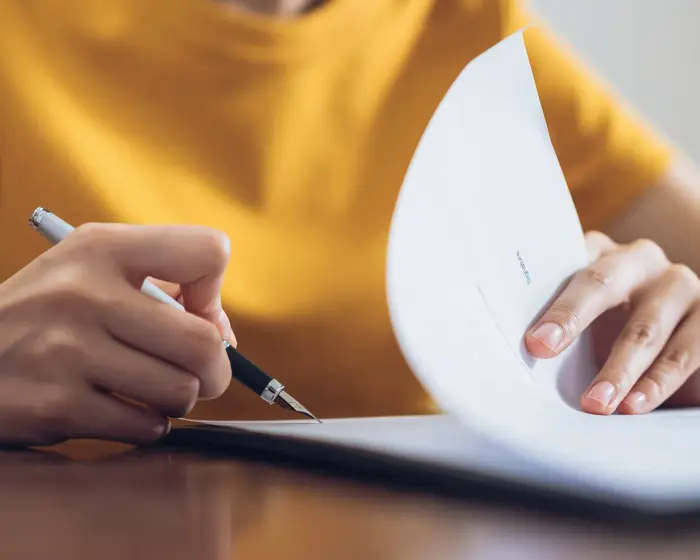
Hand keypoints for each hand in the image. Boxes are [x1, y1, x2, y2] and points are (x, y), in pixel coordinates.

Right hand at [0, 223, 234, 444]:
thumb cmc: (46, 315)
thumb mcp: (90, 271)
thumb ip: (165, 287)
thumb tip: (224, 333)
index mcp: (100, 248)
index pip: (207, 251)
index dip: (213, 291)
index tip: (195, 312)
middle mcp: (83, 293)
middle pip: (204, 342)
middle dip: (216, 369)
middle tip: (201, 375)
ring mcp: (66, 351)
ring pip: (180, 390)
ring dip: (177, 399)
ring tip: (149, 389)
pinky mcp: (56, 406)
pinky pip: (145, 425)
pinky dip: (145, 424)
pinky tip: (118, 409)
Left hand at [525, 231, 699, 414]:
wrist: (672, 350)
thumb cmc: (609, 334)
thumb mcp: (584, 324)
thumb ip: (558, 324)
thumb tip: (516, 352)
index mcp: (598, 253)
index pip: (564, 261)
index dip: (540, 292)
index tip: (526, 334)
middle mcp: (639, 260)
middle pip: (601, 282)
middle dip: (570, 317)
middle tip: (542, 349)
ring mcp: (679, 285)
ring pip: (644, 327)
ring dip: (617, 369)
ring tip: (595, 403)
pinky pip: (685, 352)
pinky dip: (657, 382)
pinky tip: (634, 405)